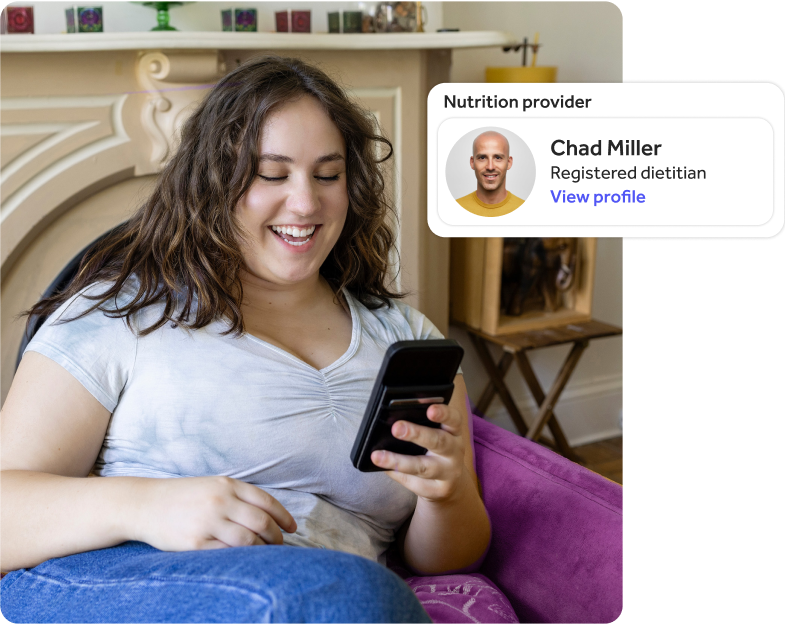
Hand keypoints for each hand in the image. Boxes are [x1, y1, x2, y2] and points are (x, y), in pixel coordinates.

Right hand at [130, 476, 296, 550]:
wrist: (144, 504)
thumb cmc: (182, 496)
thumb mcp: (212, 486)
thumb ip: (238, 496)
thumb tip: (269, 514)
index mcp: (227, 485)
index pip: (266, 502)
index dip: (283, 517)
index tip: (292, 528)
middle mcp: (220, 501)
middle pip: (261, 522)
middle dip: (276, 536)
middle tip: (280, 544)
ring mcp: (208, 522)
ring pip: (247, 541)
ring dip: (262, 550)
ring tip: (266, 554)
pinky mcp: (196, 542)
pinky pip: (227, 553)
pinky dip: (241, 558)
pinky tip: (245, 560)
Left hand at [370, 404, 470, 502]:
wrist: (450, 483)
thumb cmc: (436, 451)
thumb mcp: (436, 434)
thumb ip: (420, 425)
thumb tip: (388, 419)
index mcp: (454, 431)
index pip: (453, 419)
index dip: (443, 413)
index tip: (430, 410)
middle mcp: (454, 451)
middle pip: (438, 441)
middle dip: (417, 434)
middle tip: (397, 428)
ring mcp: (448, 473)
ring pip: (423, 467)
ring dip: (399, 461)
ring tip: (378, 456)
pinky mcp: (437, 490)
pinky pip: (412, 482)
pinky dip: (395, 473)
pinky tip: (383, 467)